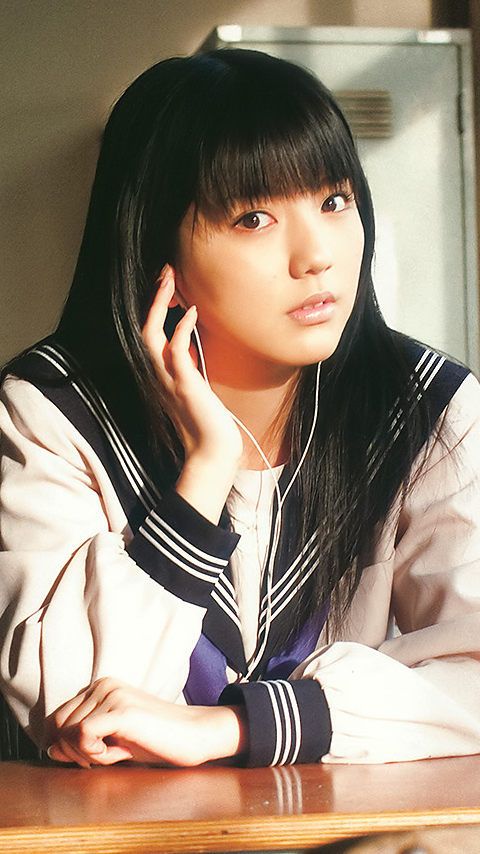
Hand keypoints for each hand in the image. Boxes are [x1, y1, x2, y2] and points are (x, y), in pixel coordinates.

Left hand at [47, 677, 245, 768]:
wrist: (196, 734)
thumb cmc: (157, 739)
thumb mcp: (113, 741)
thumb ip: (81, 742)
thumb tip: (50, 750)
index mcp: (100, 686)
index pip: (58, 718)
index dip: (68, 745)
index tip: (95, 755)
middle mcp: (102, 685)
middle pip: (59, 726)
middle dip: (77, 751)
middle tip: (109, 755)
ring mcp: (112, 695)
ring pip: (68, 733)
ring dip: (88, 754)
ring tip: (119, 751)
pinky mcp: (121, 711)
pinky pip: (82, 735)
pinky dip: (93, 753)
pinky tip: (118, 753)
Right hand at [143, 265, 242, 467]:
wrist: (213, 451)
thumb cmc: (209, 422)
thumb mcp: (198, 386)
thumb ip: (191, 365)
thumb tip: (193, 342)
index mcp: (163, 375)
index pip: (152, 334)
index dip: (156, 308)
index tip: (168, 284)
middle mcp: (161, 376)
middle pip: (145, 330)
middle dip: (154, 299)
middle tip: (166, 272)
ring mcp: (171, 381)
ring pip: (152, 337)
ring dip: (160, 307)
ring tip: (171, 282)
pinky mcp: (186, 387)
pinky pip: (176, 353)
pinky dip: (181, 330)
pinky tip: (191, 312)